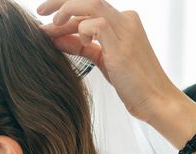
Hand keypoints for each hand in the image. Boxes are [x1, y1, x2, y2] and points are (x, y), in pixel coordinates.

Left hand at [37, 0, 181, 121]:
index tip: (46, 22)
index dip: (65, 13)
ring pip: (91, 4)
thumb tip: (57, 38)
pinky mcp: (122, 44)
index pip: (89, 9)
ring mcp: (126, 30)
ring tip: (51, 25)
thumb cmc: (132, 84)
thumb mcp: (103, 60)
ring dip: (66, 11)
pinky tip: (78, 40)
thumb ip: (83, 46)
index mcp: (123, 22)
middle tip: (39, 12)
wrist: (156, 100)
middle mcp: (126, 20)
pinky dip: (82, 29)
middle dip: (60, 2)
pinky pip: (96, 24)